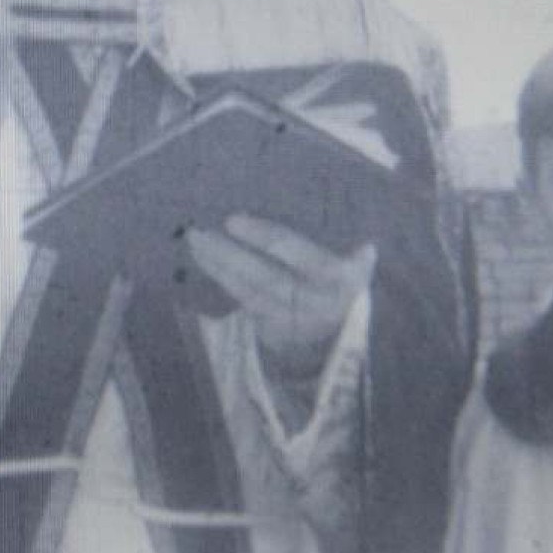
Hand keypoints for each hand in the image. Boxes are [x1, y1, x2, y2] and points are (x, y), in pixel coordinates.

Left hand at [186, 215, 376, 379]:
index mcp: (342, 278)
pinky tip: (203, 260)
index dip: (264, 238)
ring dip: (217, 267)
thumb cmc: (345, 277)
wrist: (344, 331)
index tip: (231, 220)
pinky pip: (243, 302)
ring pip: (249, 293)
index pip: (299, 255)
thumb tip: (354, 237)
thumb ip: (350, 249)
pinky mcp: (275, 330)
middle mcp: (317, 302)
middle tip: (199, 232)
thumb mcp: (357, 263)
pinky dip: (222, 280)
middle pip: (266, 277)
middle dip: (229, 254)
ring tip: (195, 242)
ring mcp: (294, 320)